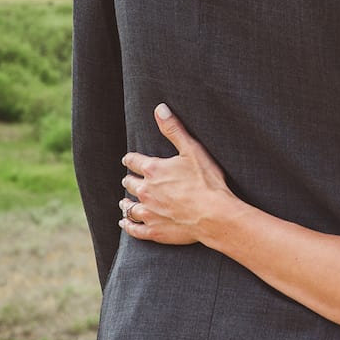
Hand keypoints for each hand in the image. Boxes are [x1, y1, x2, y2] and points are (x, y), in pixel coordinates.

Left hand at [119, 104, 233, 245]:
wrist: (214, 214)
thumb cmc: (207, 181)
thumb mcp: (192, 150)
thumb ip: (174, 129)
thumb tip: (159, 109)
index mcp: (153, 170)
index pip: (133, 161)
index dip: (131, 159)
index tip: (130, 159)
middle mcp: (145, 191)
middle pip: (129, 183)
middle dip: (130, 179)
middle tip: (130, 179)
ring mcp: (148, 212)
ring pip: (128, 206)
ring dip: (125, 202)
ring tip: (124, 200)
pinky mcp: (153, 230)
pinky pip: (133, 228)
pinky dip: (126, 224)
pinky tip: (124, 222)